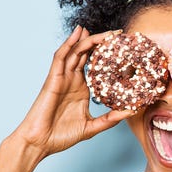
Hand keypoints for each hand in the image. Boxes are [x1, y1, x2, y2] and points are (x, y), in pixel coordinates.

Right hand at [10, 26, 133, 157]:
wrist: (40, 143)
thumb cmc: (61, 136)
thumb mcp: (92, 127)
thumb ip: (110, 119)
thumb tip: (131, 112)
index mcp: (82, 88)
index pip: (95, 65)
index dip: (107, 55)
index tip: (123, 48)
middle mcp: (72, 80)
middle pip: (86, 54)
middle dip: (100, 42)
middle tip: (117, 33)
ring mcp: (62, 78)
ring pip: (75, 52)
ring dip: (86, 39)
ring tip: (100, 29)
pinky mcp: (52, 79)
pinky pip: (60, 57)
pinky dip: (69, 44)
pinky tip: (77, 33)